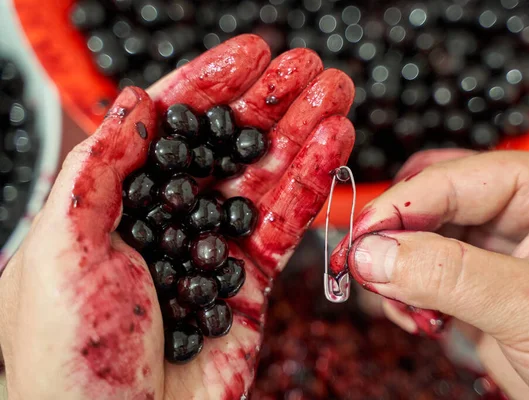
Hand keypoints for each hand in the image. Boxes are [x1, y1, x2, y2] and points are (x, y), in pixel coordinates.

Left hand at [0, 34, 354, 399]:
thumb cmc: (69, 354)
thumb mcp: (61, 245)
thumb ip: (99, 166)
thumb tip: (135, 102)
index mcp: (119, 201)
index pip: (172, 124)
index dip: (213, 83)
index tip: (252, 52)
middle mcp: (171, 217)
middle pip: (228, 144)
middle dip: (272, 102)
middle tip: (311, 67)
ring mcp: (216, 246)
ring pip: (267, 177)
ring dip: (304, 132)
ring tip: (337, 93)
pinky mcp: (252, 280)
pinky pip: (288, 223)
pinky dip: (314, 183)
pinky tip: (335, 145)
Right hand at [331, 149, 528, 399]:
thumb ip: (447, 274)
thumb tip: (369, 254)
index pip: (452, 179)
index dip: (397, 208)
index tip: (357, 241)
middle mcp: (522, 204)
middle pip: (431, 201)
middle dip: (395, 239)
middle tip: (365, 271)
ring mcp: (500, 243)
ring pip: (422, 236)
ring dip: (400, 270)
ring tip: (407, 310)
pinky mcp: (484, 278)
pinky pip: (429, 269)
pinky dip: (410, 292)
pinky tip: (419, 318)